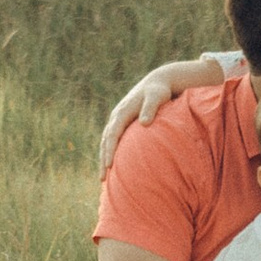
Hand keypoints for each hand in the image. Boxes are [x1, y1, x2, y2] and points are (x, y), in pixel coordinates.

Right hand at [96, 55, 222, 174]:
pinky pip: (112, 139)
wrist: (157, 82)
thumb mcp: (156, 97)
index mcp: (122, 111)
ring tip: (103, 177)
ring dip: (103, 157)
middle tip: (102, 178)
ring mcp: (117, 118)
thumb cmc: (158, 91)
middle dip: (103, 159)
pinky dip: (109, 152)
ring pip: (106, 141)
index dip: (109, 150)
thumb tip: (144, 124)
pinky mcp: (122, 122)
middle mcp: (116, 115)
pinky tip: (112, 164)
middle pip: (105, 140)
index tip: (108, 166)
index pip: (112, 134)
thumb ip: (150, 109)